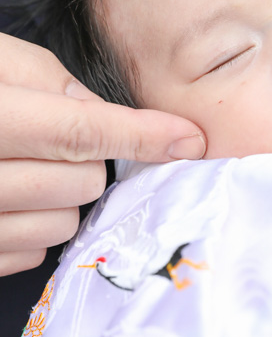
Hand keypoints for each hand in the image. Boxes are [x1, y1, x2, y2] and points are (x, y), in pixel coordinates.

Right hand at [0, 34, 205, 275]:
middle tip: (52, 139)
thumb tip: (102, 115)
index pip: (77, 131)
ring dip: (62, 197)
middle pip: (79, 183)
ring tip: (24, 168)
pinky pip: (30, 254)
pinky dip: (35, 227)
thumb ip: (47, 82)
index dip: (141, 135)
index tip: (189, 140)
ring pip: (61, 224)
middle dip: (88, 160)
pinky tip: (8, 200)